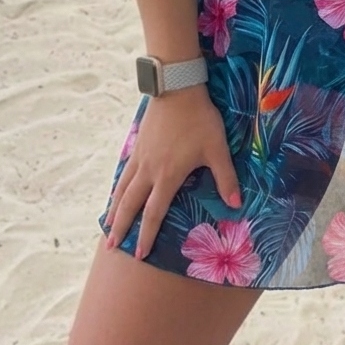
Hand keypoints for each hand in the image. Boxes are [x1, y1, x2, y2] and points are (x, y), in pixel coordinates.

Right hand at [102, 84, 241, 259]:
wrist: (176, 89)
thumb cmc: (199, 119)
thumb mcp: (217, 148)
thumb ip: (226, 178)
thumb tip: (237, 204)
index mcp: (168, 176)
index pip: (154, 213)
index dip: (146, 235)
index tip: (139, 255)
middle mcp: (148, 171)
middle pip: (130, 205)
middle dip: (120, 228)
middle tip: (110, 247)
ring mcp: (140, 157)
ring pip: (122, 189)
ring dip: (114, 209)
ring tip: (107, 225)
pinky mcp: (137, 144)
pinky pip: (123, 172)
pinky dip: (117, 187)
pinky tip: (116, 192)